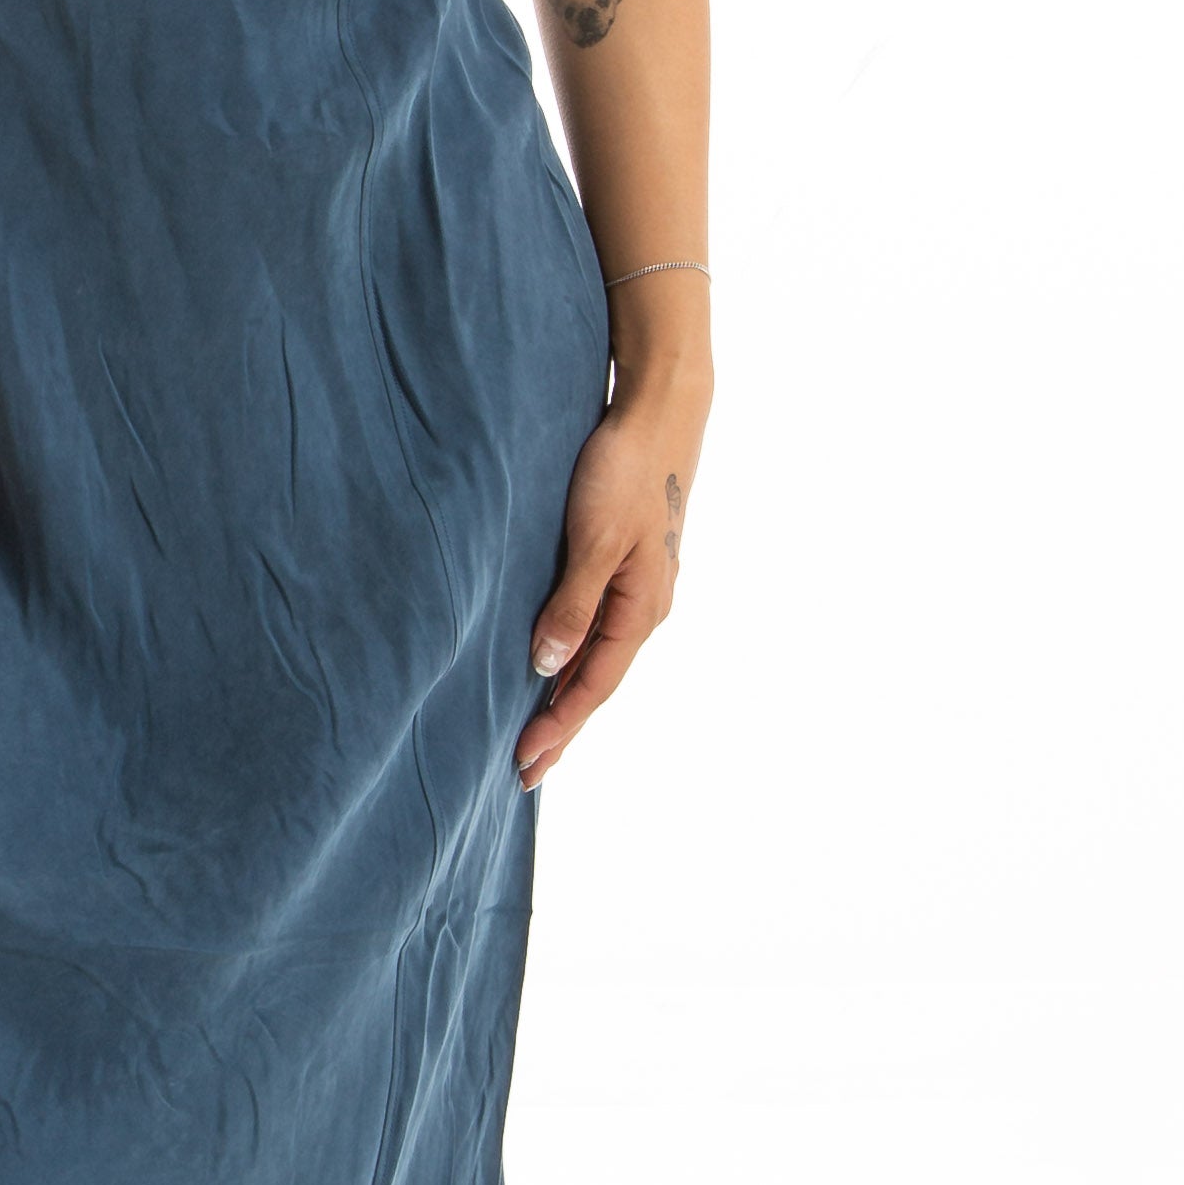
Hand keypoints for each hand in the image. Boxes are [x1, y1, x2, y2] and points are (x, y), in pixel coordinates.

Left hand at [518, 391, 700, 784]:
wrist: (659, 410)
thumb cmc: (624, 470)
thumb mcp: (595, 540)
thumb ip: (572, 604)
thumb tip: (547, 667)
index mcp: (642, 608)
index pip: (594, 686)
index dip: (559, 727)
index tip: (525, 766)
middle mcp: (645, 605)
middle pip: (597, 681)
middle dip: (563, 727)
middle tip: (524, 773)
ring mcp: (638, 585)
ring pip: (597, 655)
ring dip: (566, 695)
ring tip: (537, 733)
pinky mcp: (625, 561)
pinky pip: (596, 625)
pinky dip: (573, 655)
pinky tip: (553, 663)